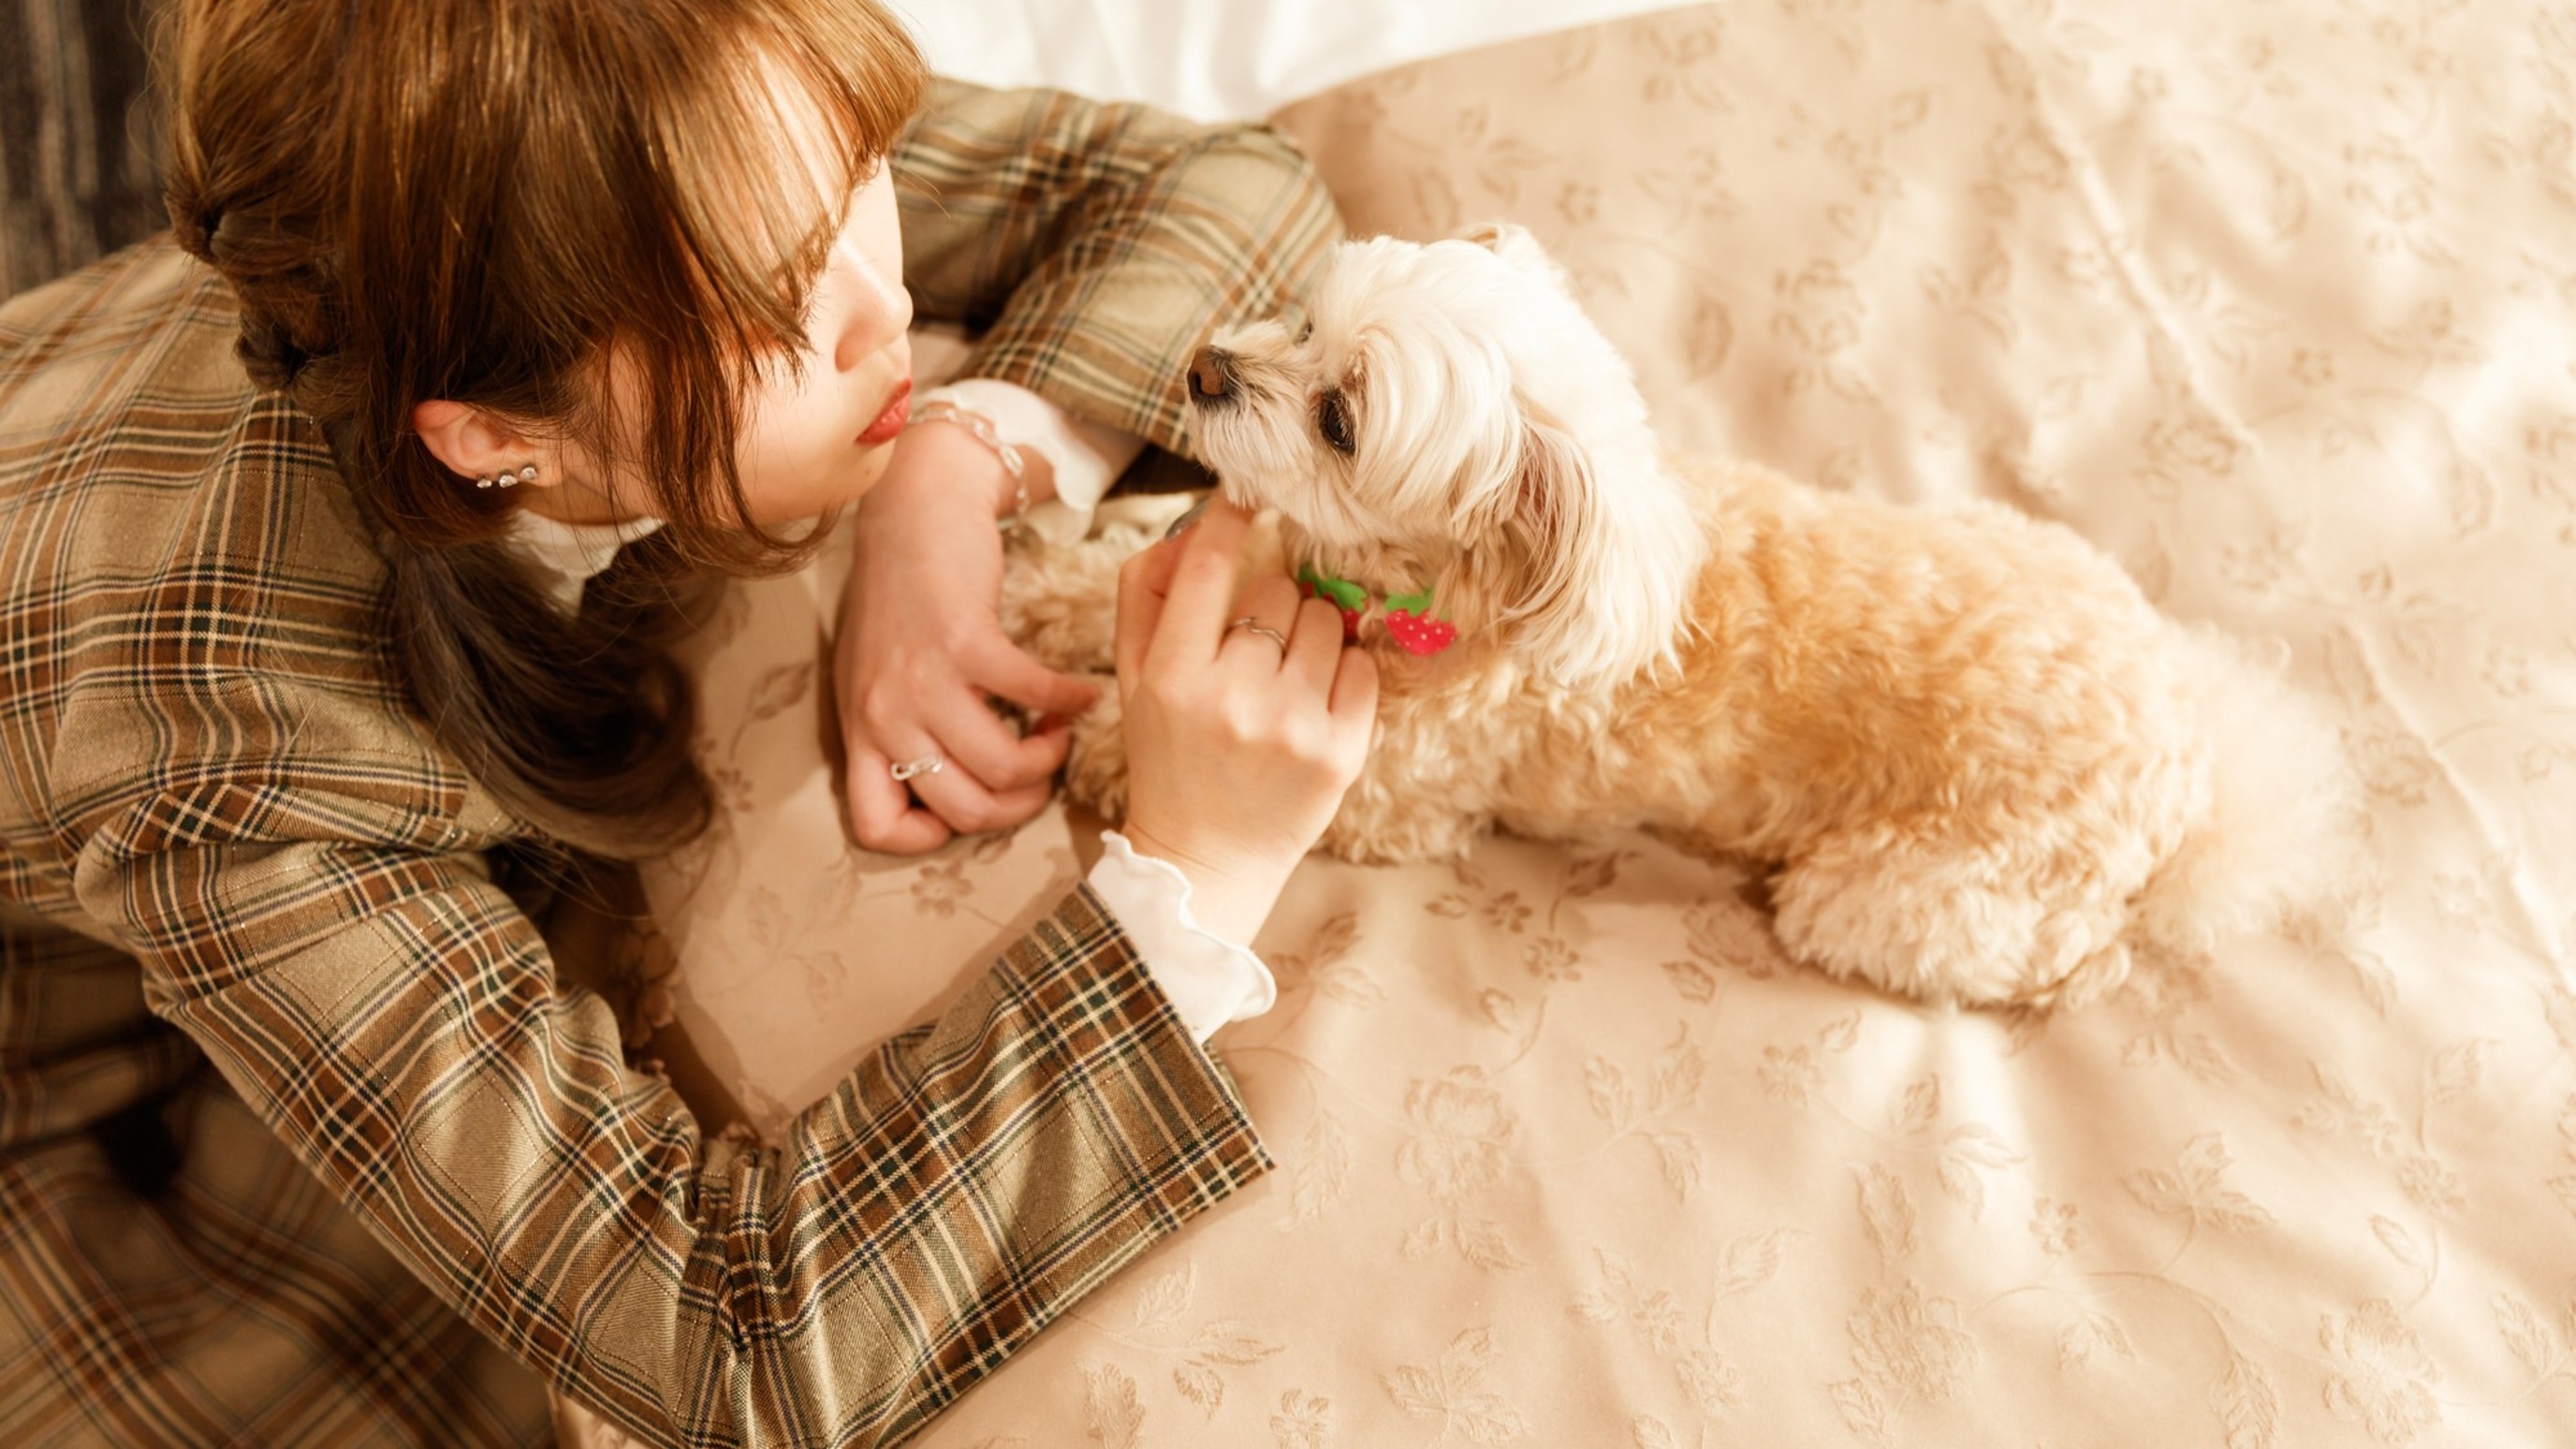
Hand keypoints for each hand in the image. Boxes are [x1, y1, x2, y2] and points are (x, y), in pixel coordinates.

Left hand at [837, 422, 1098, 852]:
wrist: (912, 507)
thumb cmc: (900, 589)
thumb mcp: (878, 672)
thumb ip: (901, 725)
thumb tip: (959, 777)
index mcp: (859, 728)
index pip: (875, 825)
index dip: (929, 836)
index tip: (972, 801)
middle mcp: (883, 714)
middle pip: (962, 812)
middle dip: (1020, 806)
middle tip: (1041, 774)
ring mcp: (922, 680)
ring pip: (1001, 770)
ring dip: (1049, 758)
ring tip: (1059, 731)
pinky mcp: (965, 642)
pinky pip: (1033, 698)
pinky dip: (1071, 700)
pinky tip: (1082, 690)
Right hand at [1114, 497, 1378, 944]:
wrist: (1204, 860)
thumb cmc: (1167, 759)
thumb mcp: (1132, 680)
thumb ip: (1147, 595)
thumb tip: (1192, 525)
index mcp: (1172, 676)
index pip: (1209, 566)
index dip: (1231, 517)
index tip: (1248, 495)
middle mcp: (1232, 698)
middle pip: (1278, 591)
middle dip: (1271, 606)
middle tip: (1256, 648)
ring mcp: (1292, 726)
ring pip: (1324, 622)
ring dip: (1310, 637)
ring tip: (1284, 680)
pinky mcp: (1340, 752)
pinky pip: (1361, 667)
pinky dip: (1343, 674)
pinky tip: (1315, 703)